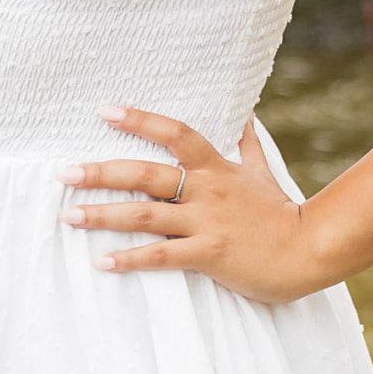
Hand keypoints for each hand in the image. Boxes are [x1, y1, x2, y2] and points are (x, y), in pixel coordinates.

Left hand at [58, 104, 327, 302]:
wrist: (309, 251)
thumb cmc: (280, 213)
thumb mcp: (263, 172)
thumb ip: (247, 143)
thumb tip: (245, 112)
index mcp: (215, 168)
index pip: (174, 133)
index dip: (139, 119)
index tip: (104, 111)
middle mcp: (206, 190)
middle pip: (146, 174)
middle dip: (101, 172)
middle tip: (64, 172)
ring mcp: (207, 223)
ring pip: (146, 215)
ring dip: (103, 215)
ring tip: (68, 215)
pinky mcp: (209, 255)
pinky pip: (162, 257)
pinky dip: (130, 259)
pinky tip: (103, 262)